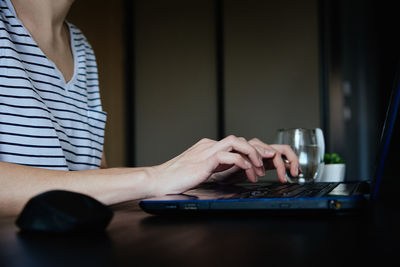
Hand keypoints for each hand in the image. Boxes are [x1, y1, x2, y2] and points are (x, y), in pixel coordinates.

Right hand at [149, 135, 298, 195]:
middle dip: (256, 150)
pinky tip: (248, 172)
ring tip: (259, 169)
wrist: (159, 180)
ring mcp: (207, 151)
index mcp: (208, 147)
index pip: (234, 143)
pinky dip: (242, 163)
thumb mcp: (200, 171)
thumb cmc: (177, 179)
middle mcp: (209, 145)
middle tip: (266, 162)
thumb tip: (228, 171)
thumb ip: (213, 167)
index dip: (250, 152)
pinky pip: (229, 156)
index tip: (260, 163)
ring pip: (237, 142)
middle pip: (239, 139)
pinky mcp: (205, 161)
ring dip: (252, 155)